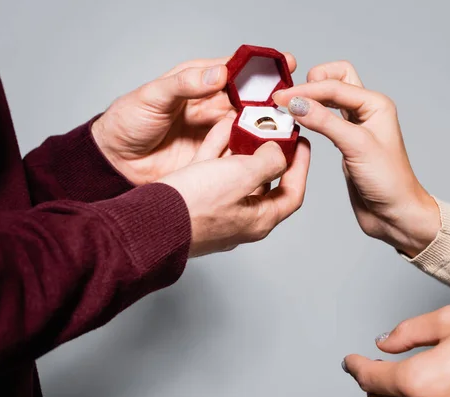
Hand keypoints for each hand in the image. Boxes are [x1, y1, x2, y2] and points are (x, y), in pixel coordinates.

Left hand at [92, 53, 296, 184]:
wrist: (115, 160)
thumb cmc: (128, 120)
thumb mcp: (154, 96)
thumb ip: (186, 84)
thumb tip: (220, 73)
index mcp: (200, 83)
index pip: (237, 70)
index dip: (262, 66)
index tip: (285, 62)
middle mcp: (212, 106)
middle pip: (250, 99)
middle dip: (272, 99)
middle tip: (290, 101)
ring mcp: (215, 132)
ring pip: (250, 126)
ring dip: (267, 126)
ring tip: (286, 126)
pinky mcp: (213, 157)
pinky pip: (238, 153)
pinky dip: (253, 151)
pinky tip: (267, 150)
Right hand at [159, 118, 310, 256]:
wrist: (148, 221)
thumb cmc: (194, 205)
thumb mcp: (241, 176)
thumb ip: (267, 162)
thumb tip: (278, 153)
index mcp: (258, 220)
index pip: (292, 194)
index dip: (302, 167)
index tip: (301, 143)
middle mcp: (240, 219)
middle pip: (265, 183)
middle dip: (271, 154)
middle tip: (274, 130)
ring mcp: (216, 212)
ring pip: (237, 175)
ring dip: (244, 149)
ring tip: (249, 123)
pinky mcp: (195, 202)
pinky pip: (213, 173)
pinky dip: (219, 151)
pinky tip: (220, 129)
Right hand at [272, 61, 438, 256]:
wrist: (394, 213)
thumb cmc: (389, 182)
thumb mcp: (356, 147)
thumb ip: (325, 122)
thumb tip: (296, 104)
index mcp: (375, 104)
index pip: (334, 85)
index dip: (306, 91)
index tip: (281, 99)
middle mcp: (366, 110)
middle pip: (335, 79)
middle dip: (311, 82)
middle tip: (287, 97)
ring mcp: (355, 125)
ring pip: (330, 97)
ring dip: (310, 98)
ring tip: (287, 107)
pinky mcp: (345, 141)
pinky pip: (325, 117)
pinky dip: (310, 115)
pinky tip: (298, 122)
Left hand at [342, 304, 449, 396]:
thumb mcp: (449, 320)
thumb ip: (408, 332)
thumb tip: (384, 342)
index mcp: (423, 380)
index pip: (373, 378)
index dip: (356, 367)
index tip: (349, 361)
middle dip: (372, 384)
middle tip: (369, 368)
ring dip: (391, 396)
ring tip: (391, 378)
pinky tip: (420, 387)